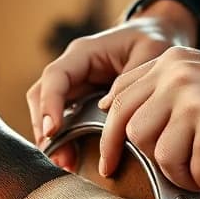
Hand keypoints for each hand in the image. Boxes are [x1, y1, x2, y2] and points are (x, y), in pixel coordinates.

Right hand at [26, 1, 197, 169]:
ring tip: (65, 164)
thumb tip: (107, 107)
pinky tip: (72, 161)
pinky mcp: (81, 100)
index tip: (53, 130)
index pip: (56, 76)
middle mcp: (73, 69)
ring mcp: (75, 85)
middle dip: (44, 127)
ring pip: (47, 111)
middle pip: (42, 96)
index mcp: (84, 52)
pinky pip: (64, 120)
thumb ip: (132, 78)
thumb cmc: (153, 39)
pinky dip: (64, 140)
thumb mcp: (150, 51)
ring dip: (51, 138)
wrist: (158, 34)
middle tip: (58, 156)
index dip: (50, 103)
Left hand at [97, 46, 199, 193]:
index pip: (118, 100)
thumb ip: (167, 90)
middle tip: (179, 173)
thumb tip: (121, 121)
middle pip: (132, 134)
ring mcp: (195, 107)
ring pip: (160, 159)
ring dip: (186, 176)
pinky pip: (195, 176)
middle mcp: (176, 80)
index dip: (109, 136)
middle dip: (150, 162)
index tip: (112, 161)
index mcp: (170, 63)